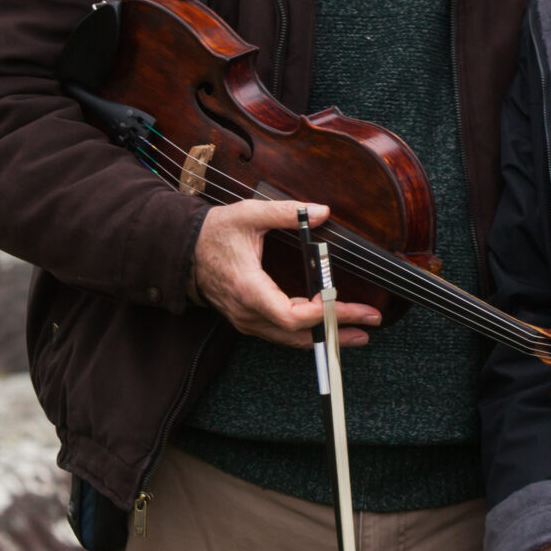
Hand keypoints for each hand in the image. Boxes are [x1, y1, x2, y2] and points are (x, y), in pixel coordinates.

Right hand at [189, 200, 382, 348]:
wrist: (182, 251)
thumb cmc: (213, 234)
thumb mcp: (248, 215)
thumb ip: (287, 212)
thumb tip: (321, 211)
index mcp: (248, 288)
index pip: (290, 314)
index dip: (320, 312)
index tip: (342, 300)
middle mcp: (248, 312)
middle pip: (298, 334)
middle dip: (336, 329)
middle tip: (369, 322)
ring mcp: (247, 320)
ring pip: (291, 339)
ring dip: (326, 336)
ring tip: (358, 332)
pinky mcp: (249, 320)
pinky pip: (282, 333)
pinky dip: (308, 332)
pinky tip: (328, 326)